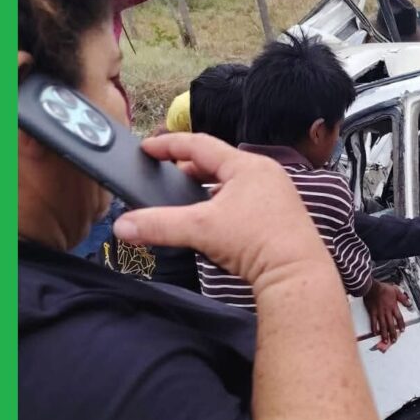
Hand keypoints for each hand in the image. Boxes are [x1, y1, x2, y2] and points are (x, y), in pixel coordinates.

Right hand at [113, 133, 331, 289]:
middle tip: (162, 177)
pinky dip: (223, 205)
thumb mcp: (201, 229)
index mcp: (246, 165)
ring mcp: (276, 193)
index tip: (146, 148)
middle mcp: (264, 173)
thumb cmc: (255, 242)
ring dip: (206, 189)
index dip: (169, 145)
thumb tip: (122, 227)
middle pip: (217, 163)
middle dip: (187, 169)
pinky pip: (245, 200)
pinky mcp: (281, 214)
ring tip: (183, 201)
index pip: (200, 145)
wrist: (297, 274)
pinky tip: (213, 222)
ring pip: (231, 183)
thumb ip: (159, 225)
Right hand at [363, 280, 410, 351]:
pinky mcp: (372, 312)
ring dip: (384, 334)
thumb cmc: (383, 288)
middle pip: (391, 324)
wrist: (371, 287)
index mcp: (393, 306)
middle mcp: (386, 311)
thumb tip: (409, 303)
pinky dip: (374, 328)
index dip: (401, 325)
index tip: (402, 330)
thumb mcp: (396, 290)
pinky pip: (373, 322)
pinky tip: (375, 333)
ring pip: (382, 325)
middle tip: (394, 340)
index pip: (399, 318)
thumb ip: (403, 298)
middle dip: (393, 333)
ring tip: (385, 341)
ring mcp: (379, 312)